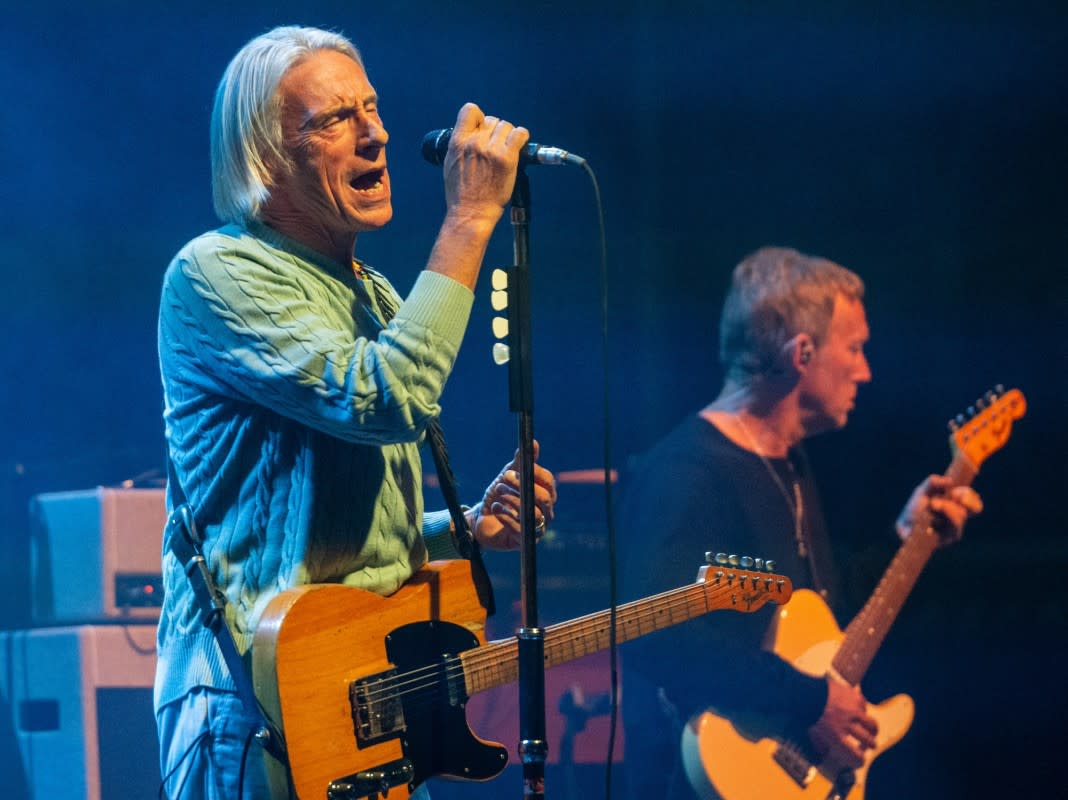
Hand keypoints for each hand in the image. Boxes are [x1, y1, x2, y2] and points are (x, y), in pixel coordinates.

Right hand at [442, 103, 529, 229]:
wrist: (471, 212)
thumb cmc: (461, 194)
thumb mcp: (450, 163)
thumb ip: (459, 145)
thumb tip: (470, 133)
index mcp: (458, 142)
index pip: (470, 110)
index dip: (479, 117)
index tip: (481, 128)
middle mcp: (475, 143)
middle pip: (492, 120)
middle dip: (495, 131)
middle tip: (496, 147)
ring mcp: (492, 150)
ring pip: (506, 126)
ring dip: (508, 136)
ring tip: (506, 149)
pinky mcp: (507, 159)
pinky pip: (519, 134)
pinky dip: (521, 136)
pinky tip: (519, 145)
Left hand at [468, 440, 556, 550]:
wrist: (481, 519)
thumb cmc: (498, 496)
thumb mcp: (508, 476)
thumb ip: (520, 462)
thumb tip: (532, 442)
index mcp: (544, 493)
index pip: (549, 482)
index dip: (534, 474)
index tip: (514, 469)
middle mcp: (545, 511)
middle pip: (544, 498)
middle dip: (522, 487)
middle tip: (504, 478)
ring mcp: (536, 527)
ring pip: (533, 514)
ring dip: (512, 500)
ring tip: (498, 493)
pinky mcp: (524, 541)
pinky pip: (520, 528)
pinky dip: (506, 516)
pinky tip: (496, 509)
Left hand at [807, 677, 877, 767]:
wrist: (805, 691)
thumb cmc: (806, 712)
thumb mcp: (811, 733)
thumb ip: (821, 745)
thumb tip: (825, 754)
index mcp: (836, 738)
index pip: (856, 757)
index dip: (859, 761)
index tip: (859, 760)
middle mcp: (847, 725)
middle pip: (869, 741)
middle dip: (869, 745)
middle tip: (866, 745)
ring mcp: (853, 710)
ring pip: (872, 726)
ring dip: (871, 730)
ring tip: (868, 730)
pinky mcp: (854, 697)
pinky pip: (865, 707)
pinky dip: (862, 710)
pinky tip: (856, 711)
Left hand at [896, 474, 982, 546]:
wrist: (904, 525)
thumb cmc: (915, 508)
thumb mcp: (923, 491)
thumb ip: (933, 482)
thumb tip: (950, 481)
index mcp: (956, 505)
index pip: (974, 502)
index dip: (971, 496)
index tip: (959, 491)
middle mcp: (958, 517)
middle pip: (975, 507)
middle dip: (964, 498)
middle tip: (952, 494)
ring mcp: (955, 529)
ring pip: (962, 515)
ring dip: (948, 506)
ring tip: (933, 503)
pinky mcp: (950, 538)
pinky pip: (955, 526)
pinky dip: (945, 516)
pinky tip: (934, 513)